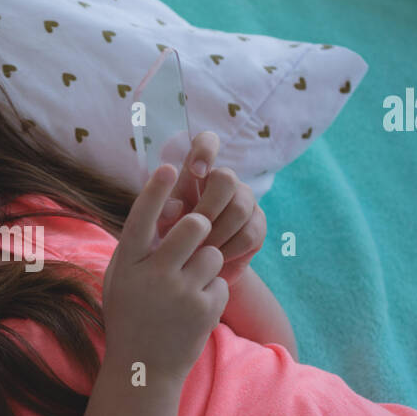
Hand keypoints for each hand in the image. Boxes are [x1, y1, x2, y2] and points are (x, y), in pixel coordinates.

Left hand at [155, 131, 265, 287]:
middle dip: (209, 207)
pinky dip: (229, 248)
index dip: (206, 149)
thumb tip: (175, 207)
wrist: (193, 273)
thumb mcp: (159, 227)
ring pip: (240, 207)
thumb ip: (162, 213)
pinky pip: (250, 232)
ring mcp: (244, 201)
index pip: (207, 142)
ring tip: (199, 250)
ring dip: (217, 232)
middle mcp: (223, 182)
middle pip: (227, 178)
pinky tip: (215, 258)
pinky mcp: (257, 224)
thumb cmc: (170, 241)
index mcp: (196, 174)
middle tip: (194, 231)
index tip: (196, 171)